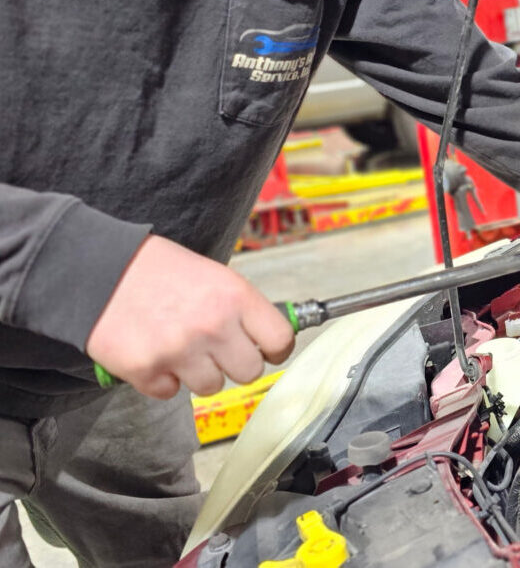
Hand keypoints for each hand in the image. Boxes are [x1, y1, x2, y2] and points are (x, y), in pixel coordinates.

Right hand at [86, 235, 293, 398]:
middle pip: (250, 372)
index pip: (280, 339)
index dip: (274, 348)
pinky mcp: (147, 370)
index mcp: (235, 296)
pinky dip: (162, 379)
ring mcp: (180, 351)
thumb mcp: (213, 275)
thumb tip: (269, 337)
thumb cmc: (157, 270)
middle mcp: (213, 326)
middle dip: (234, 363)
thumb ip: (240, 307)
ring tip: (179, 346)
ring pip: (212, 387)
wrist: (96, 270)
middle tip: (216, 349)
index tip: (266, 349)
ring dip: (197, 373)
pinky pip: (170, 392)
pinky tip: (153, 352)